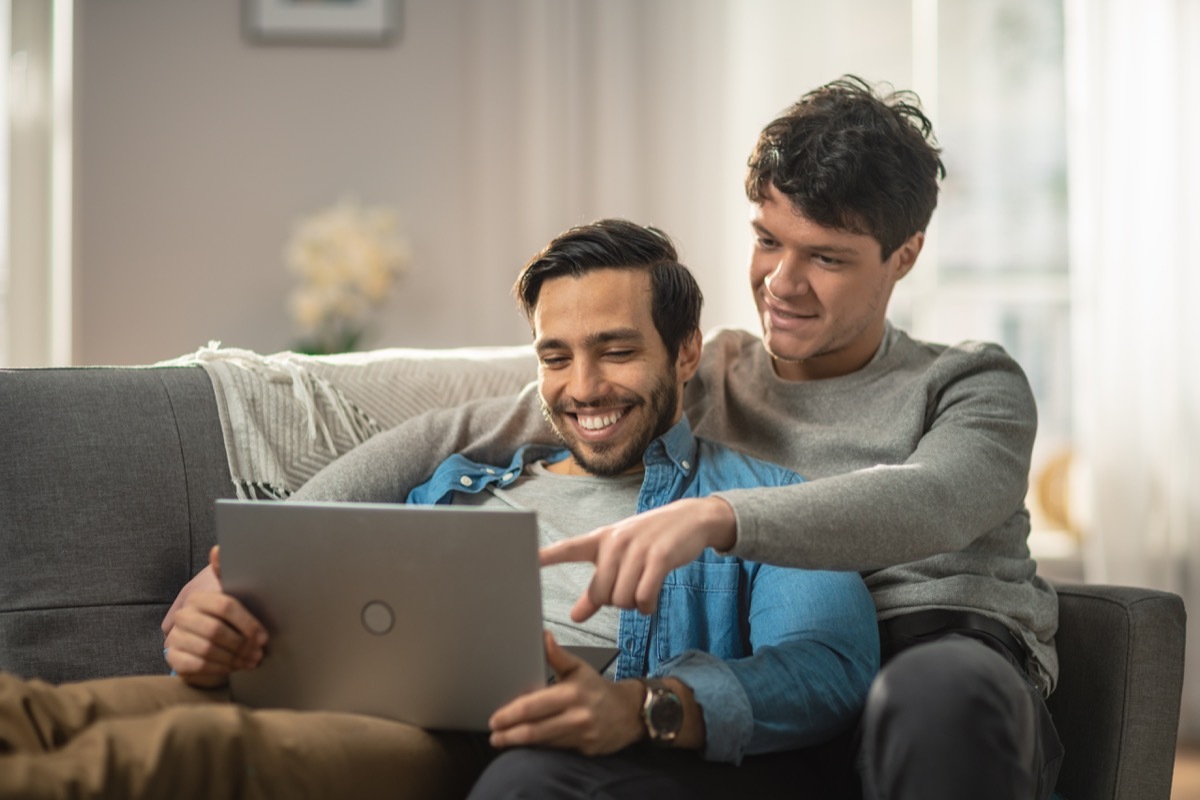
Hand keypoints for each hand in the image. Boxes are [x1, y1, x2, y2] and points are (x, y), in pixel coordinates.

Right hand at [163, 546, 267, 687]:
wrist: (205, 642)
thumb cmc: (226, 618)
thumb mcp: (233, 595)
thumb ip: (227, 573)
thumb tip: (218, 549)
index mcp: (199, 596)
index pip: (225, 606)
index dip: (248, 623)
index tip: (263, 637)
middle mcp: (183, 615)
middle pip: (216, 630)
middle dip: (242, 645)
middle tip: (259, 653)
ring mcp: (175, 637)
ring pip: (208, 649)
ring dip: (234, 658)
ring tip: (252, 661)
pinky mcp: (173, 657)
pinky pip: (198, 665)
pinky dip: (221, 668)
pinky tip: (235, 668)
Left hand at [487, 631, 643, 755]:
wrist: (629, 712)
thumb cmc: (598, 689)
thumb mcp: (579, 668)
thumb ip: (557, 655)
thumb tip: (543, 636)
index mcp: (571, 693)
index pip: (533, 706)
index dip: (510, 715)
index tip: (495, 719)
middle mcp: (576, 716)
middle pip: (534, 729)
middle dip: (509, 734)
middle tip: (494, 734)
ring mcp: (581, 735)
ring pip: (543, 742)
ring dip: (519, 743)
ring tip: (502, 740)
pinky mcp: (585, 749)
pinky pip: (555, 749)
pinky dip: (537, 748)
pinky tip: (524, 746)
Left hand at [540, 496, 736, 620]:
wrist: (690, 519)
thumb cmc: (649, 540)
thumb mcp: (619, 558)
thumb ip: (596, 589)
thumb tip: (575, 616)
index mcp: (600, 539)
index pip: (567, 548)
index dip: (545, 557)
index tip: (524, 561)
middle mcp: (615, 542)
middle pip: (601, 594)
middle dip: (615, 602)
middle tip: (629, 591)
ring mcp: (637, 549)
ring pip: (623, 599)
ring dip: (633, 605)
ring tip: (642, 593)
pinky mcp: (659, 558)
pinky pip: (644, 597)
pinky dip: (647, 606)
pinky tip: (651, 602)